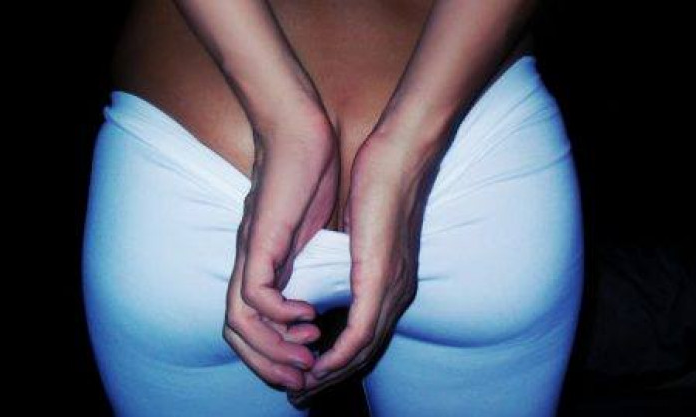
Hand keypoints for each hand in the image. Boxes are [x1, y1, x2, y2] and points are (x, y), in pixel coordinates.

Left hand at [223, 110, 339, 391]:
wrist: (301, 129)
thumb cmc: (311, 174)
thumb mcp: (314, 229)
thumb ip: (312, 259)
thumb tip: (326, 286)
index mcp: (264, 263)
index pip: (253, 323)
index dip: (275, 353)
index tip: (311, 366)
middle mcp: (249, 263)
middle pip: (236, 334)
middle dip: (269, 366)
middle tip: (304, 381)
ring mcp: (250, 251)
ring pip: (237, 322)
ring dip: (270, 349)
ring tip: (308, 358)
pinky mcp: (258, 237)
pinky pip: (253, 291)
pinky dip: (277, 313)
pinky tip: (307, 314)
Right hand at [288, 132, 447, 404]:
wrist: (397, 155)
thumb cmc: (374, 185)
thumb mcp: (355, 231)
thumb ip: (344, 258)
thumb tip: (326, 272)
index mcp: (387, 283)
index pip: (362, 338)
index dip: (333, 361)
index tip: (305, 373)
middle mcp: (394, 293)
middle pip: (363, 354)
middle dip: (328, 378)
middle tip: (298, 392)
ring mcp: (390, 286)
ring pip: (363, 350)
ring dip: (330, 374)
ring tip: (301, 386)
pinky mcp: (381, 276)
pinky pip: (363, 330)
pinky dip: (340, 353)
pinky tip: (321, 365)